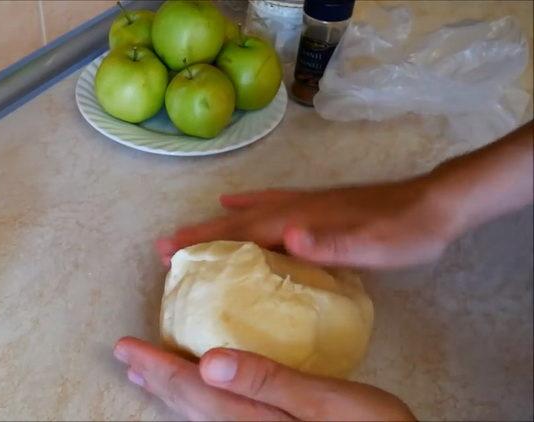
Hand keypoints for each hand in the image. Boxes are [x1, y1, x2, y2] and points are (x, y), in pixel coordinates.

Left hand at [113, 337, 413, 420]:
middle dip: (155, 378)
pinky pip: (217, 420)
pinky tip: (199, 394)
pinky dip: (197, 403)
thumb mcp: (326, 401)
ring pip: (198, 415)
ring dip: (170, 392)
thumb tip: (210, 361)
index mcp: (253, 418)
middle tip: (126, 357)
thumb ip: (267, 381)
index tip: (125, 347)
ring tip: (149, 374)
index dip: (156, 365)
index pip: (191, 388)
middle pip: (187, 404)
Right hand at [156, 120, 532, 268]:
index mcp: (299, 220)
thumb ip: (332, 243)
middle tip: (161, 248)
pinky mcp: (313, 205)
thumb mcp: (374, 246)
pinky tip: (232, 200)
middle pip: (235, 221)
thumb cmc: (403, 233)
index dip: (204, 243)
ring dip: (213, 222)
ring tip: (185, 232)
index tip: (168, 253)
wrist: (433, 204)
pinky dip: (246, 201)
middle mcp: (293, 207)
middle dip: (197, 235)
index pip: (241, 232)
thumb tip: (289, 237)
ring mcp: (302, 203)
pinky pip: (269, 201)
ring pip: (247, 211)